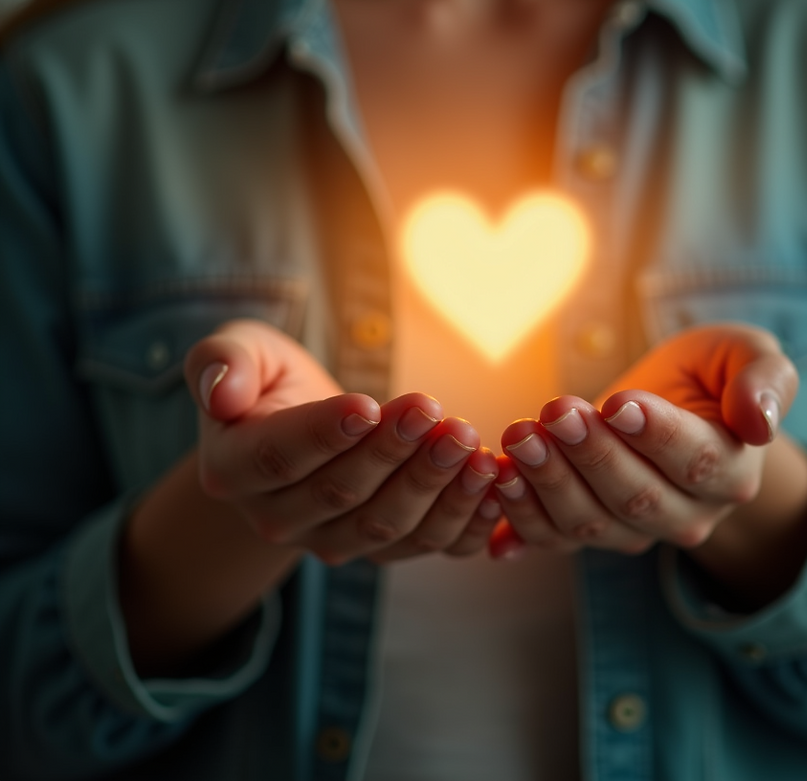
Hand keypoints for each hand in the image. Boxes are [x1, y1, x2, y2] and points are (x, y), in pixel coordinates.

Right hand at [185, 320, 499, 564]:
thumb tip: (220, 392)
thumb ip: (220, 361)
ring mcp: (329, 541)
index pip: (280, 457)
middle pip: (341, 494)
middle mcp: (277, 518)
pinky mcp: (379, 548)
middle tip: (436, 412)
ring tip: (470, 445)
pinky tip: (492, 487)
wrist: (296, 424)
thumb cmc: (268, 380)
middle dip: (394, 453)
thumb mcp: (239, 351)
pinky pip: (422, 545)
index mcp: (233, 469)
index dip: (326, 434)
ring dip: (433, 487)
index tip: (370, 404)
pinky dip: (461, 522)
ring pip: (385, 526)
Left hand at [493, 324, 806, 604]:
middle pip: (637, 497)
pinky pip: (552, 536)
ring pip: (591, 522)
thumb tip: (759, 422)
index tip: (619, 404)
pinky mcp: (589, 530)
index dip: (656, 435)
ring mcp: (635, 531)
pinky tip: (496, 483)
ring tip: (519, 437)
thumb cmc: (710, 375)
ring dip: (549, 482)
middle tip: (554, 413)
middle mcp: (687, 514)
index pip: (695, 461)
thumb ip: (764, 379)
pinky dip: (520, 516)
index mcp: (730, 471)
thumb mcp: (745, 354)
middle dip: (591, 455)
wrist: (677, 405)